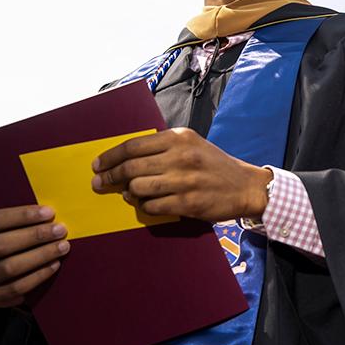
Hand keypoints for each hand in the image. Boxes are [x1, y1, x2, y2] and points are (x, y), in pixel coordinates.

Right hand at [0, 205, 69, 307]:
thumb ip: (11, 226)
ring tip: (63, 247)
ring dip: (41, 256)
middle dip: (35, 236)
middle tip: (60, 230)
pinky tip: (53, 266)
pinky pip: (14, 290)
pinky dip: (36, 278)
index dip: (22, 215)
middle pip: (2, 245)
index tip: (49, 212)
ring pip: (10, 268)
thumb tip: (45, 213)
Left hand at [91, 128, 272, 222]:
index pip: (133, 145)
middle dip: (109, 177)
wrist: (246, 186)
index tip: (98, 165)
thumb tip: (124, 159)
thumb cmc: (214, 165)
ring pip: (138, 188)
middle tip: (100, 183)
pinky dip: (145, 206)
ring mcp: (185, 181)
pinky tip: (148, 203)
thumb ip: (162, 147)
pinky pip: (152, 206)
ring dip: (129, 193)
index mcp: (180, 138)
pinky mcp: (188, 203)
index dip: (110, 156)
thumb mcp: (192, 145)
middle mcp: (181, 157)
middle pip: (131, 167)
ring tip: (130, 193)